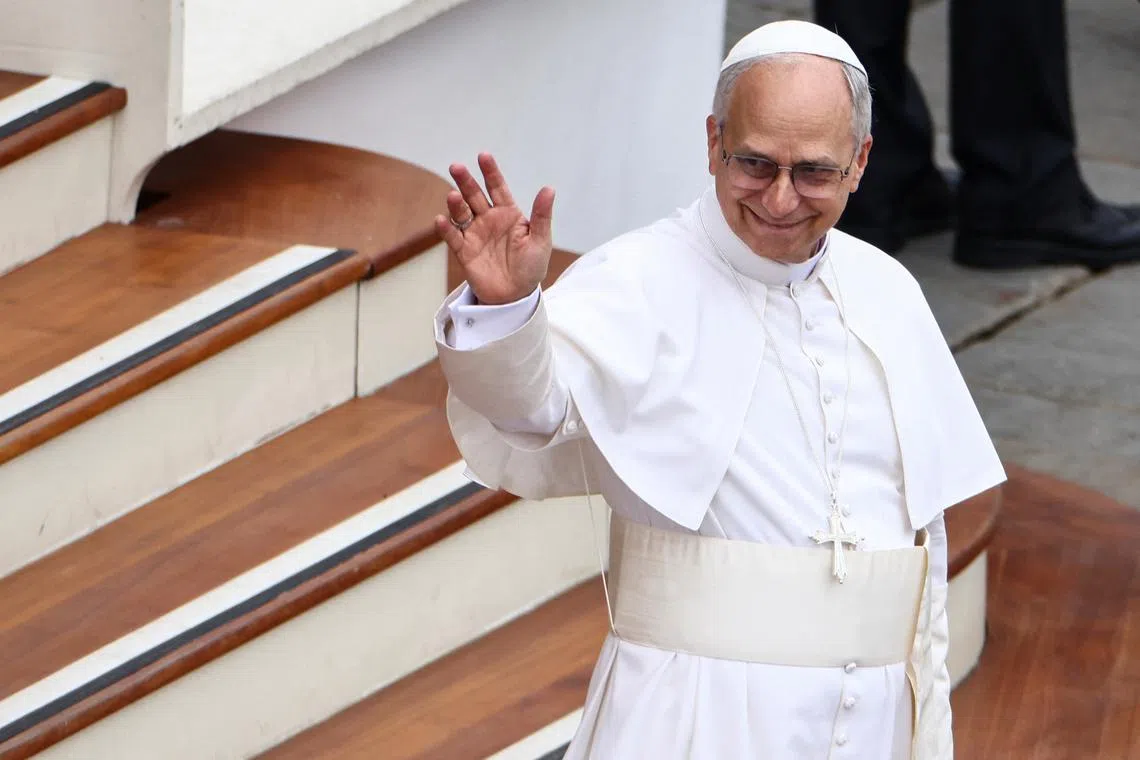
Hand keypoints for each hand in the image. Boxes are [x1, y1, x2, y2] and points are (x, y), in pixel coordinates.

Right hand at [435, 153, 554, 304]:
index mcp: (508, 213)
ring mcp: (475, 234)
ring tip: (453, 196)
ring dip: (456, 204)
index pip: (498, 187)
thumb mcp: (541, 241)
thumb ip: (541, 215)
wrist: (516, 296)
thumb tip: (549, 188)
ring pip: (462, 213)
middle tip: (456, 167)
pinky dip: (446, 229)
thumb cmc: (531, 267)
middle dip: (466, 181)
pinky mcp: (464, 251)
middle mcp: (489, 219)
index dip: (491, 172)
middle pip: (475, 196)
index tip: (483, 156)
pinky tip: (441, 220)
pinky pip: (453, 237)